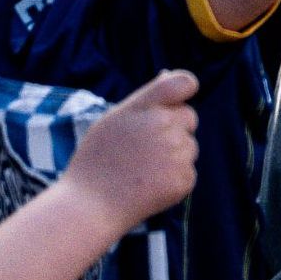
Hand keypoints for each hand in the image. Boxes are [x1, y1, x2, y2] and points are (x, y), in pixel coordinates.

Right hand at [59, 69, 201, 224]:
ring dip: (174, 155)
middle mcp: (165, 125)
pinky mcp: (184, 178)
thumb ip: (144, 99)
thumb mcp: (113, 120)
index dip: (186, 88)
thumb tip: (168, 74)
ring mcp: (177, 152)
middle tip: (147, 148)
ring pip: (189, 147)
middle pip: (189, 117)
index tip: (178, 100)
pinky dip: (173, 179)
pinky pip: (188, 172)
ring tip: (142, 170)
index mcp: (145, 107)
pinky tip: (148, 187)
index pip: (183, 83)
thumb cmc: (97, 161)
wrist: (90, 205)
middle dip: (176, 128)